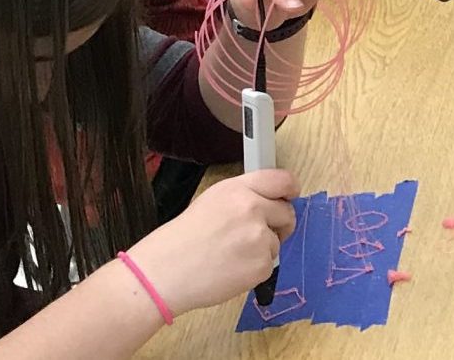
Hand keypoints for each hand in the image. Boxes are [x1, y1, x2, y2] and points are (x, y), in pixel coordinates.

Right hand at [122, 169, 299, 313]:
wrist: (163, 273)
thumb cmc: (180, 240)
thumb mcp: (210, 201)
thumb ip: (243, 197)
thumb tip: (269, 201)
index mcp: (238, 189)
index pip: (282, 180)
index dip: (289, 189)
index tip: (290, 196)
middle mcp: (252, 208)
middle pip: (287, 213)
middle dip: (279, 224)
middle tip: (256, 235)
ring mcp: (259, 237)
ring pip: (277, 242)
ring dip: (261, 249)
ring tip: (230, 255)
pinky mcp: (262, 265)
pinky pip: (269, 265)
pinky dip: (254, 269)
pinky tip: (230, 269)